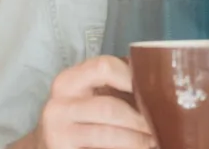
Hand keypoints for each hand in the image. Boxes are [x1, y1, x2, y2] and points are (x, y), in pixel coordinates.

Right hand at [37, 56, 154, 148]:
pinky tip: (138, 148)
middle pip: (109, 107)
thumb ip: (113, 86)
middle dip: (140, 119)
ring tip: (154, 141)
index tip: (155, 90)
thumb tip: (158, 82)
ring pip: (109, 134)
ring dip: (137, 140)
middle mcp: (59, 104)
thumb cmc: (77, 119)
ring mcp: (57, 131)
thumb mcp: (88, 97)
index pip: (104, 67)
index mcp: (69, 81)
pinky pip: (102, 148)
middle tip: (161, 126)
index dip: (132, 77)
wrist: (47, 147)